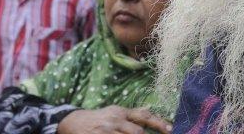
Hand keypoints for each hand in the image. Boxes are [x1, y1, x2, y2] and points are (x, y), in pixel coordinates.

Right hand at [57, 106, 171, 133]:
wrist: (73, 122)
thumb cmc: (100, 119)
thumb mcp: (115, 113)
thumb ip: (132, 116)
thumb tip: (151, 112)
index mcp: (121, 112)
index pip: (143, 115)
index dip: (158, 122)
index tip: (171, 129)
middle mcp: (115, 120)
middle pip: (137, 132)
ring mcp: (106, 131)